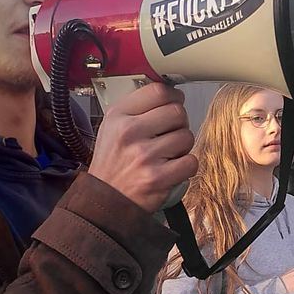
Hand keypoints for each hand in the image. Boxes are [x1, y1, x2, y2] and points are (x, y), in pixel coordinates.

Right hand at [88, 83, 197, 211]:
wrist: (103, 202)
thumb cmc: (112, 164)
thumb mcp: (112, 128)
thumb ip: (136, 109)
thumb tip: (169, 93)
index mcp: (118, 116)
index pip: (159, 91)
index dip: (173, 96)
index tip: (174, 103)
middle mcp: (129, 132)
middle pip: (178, 112)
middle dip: (179, 124)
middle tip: (169, 135)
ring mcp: (144, 155)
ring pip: (186, 137)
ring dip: (182, 147)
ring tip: (166, 155)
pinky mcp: (157, 178)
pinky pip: (190, 162)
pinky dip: (185, 167)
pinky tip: (171, 169)